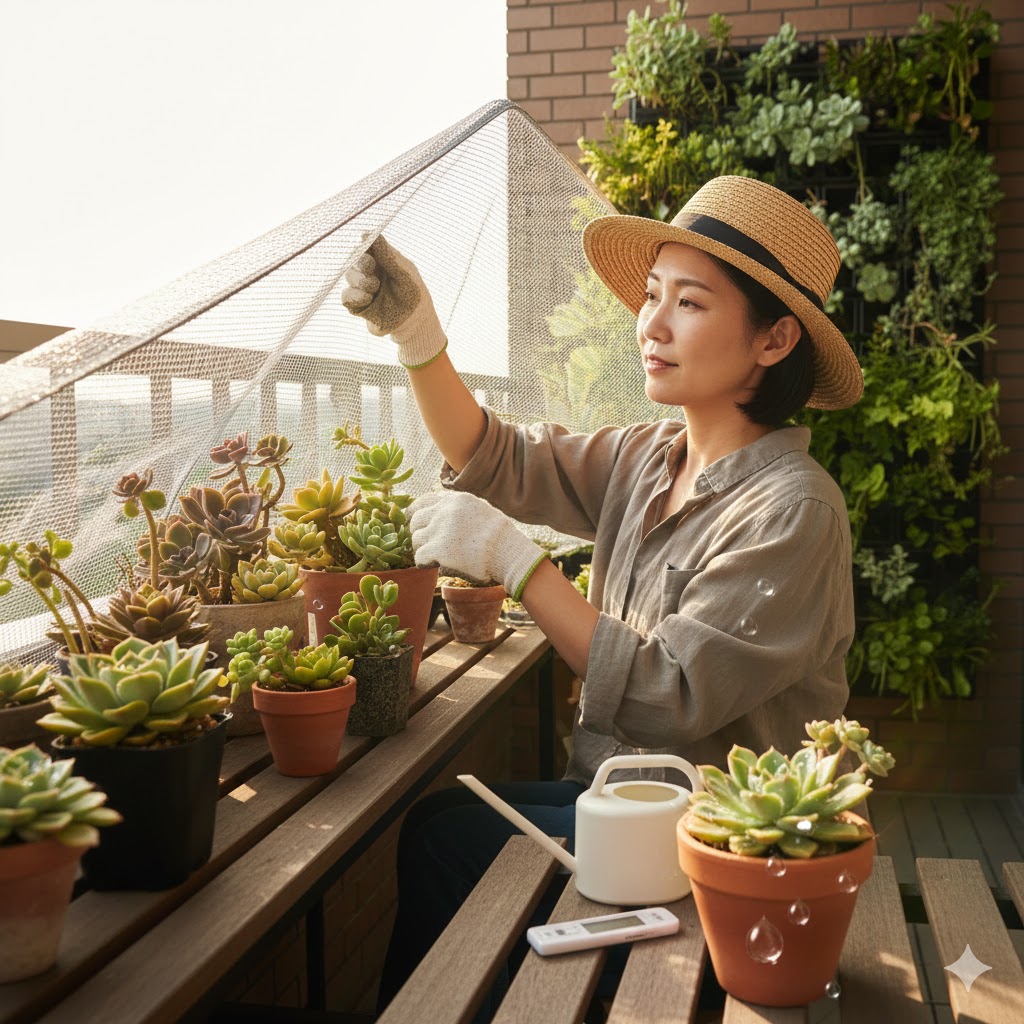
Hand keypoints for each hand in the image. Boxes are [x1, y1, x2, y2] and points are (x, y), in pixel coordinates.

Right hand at [341, 236, 446, 368]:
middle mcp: (371, 272)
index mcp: (382, 260)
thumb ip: (386, 255)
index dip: (364, 246)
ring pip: (349, 276)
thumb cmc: (413, 295)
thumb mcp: (403, 273)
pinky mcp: (358, 305)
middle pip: (354, 259)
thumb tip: (368, 233)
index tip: (368, 248)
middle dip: (361, 263)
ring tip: (374, 288)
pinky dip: (355, 296)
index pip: (366, 246)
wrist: (414, 324)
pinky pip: (346, 296)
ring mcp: (363, 288)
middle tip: (371, 269)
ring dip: (360, 281)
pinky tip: (367, 299)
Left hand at [410, 492, 549, 600]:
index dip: (417, 514)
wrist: (509, 554)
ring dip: (421, 548)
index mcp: (456, 499)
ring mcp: (441, 528)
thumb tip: (443, 513)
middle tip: (426, 544)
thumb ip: (460, 509)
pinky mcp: (439, 548)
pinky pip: (419, 556)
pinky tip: (432, 564)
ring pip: (415, 538)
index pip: (423, 501)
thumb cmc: (500, 538)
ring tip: (433, 556)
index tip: (418, 525)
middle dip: (418, 533)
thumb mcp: (481, 511)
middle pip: (415, 519)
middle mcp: (445, 510)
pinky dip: (423, 562)